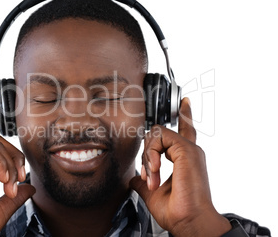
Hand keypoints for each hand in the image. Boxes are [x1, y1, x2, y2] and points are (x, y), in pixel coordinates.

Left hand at [130, 98, 230, 236]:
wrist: (188, 221)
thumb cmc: (177, 211)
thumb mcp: (152, 193)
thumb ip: (143, 181)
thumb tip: (133, 179)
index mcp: (184, 159)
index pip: (185, 131)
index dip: (185, 116)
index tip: (185, 102)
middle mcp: (189, 152)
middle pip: (159, 134)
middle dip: (146, 154)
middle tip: (148, 177)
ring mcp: (189, 149)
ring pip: (157, 134)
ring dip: (148, 156)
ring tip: (153, 177)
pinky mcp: (187, 149)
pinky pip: (161, 137)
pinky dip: (152, 154)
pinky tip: (156, 170)